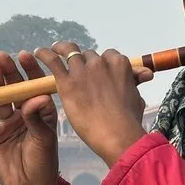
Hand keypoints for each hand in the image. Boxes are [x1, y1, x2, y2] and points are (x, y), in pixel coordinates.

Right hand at [0, 50, 59, 184]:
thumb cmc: (44, 162)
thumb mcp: (44, 138)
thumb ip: (38, 118)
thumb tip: (38, 97)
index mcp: (42, 112)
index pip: (36, 87)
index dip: (30, 71)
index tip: (25, 56)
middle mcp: (25, 114)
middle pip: (15, 90)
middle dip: (9, 73)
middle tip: (2, 57)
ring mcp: (8, 123)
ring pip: (0, 100)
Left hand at [34, 42, 153, 166]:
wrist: (117, 134)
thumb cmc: (129, 121)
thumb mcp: (137, 97)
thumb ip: (136, 82)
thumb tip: (145, 75)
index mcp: (119, 64)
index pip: (107, 55)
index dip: (100, 63)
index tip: (96, 69)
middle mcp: (100, 63)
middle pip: (88, 56)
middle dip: (83, 62)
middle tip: (76, 70)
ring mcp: (83, 71)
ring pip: (70, 54)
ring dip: (62, 50)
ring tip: (53, 50)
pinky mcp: (67, 82)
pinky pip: (53, 61)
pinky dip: (45, 54)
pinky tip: (38, 53)